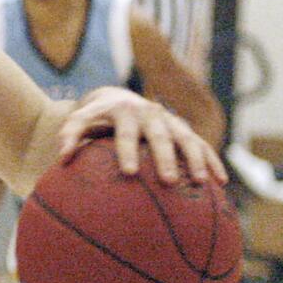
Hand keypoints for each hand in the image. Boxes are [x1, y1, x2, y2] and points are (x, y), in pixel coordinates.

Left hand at [58, 86, 226, 184]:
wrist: (117, 99)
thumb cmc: (96, 119)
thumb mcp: (80, 121)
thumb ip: (70, 135)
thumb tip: (62, 157)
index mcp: (124, 113)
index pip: (126, 134)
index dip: (128, 151)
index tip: (130, 172)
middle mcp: (151, 114)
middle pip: (160, 137)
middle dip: (165, 158)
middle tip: (168, 181)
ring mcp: (170, 121)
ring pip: (187, 139)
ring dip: (195, 160)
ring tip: (201, 183)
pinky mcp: (184, 129)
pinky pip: (202, 145)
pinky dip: (212, 161)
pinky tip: (220, 182)